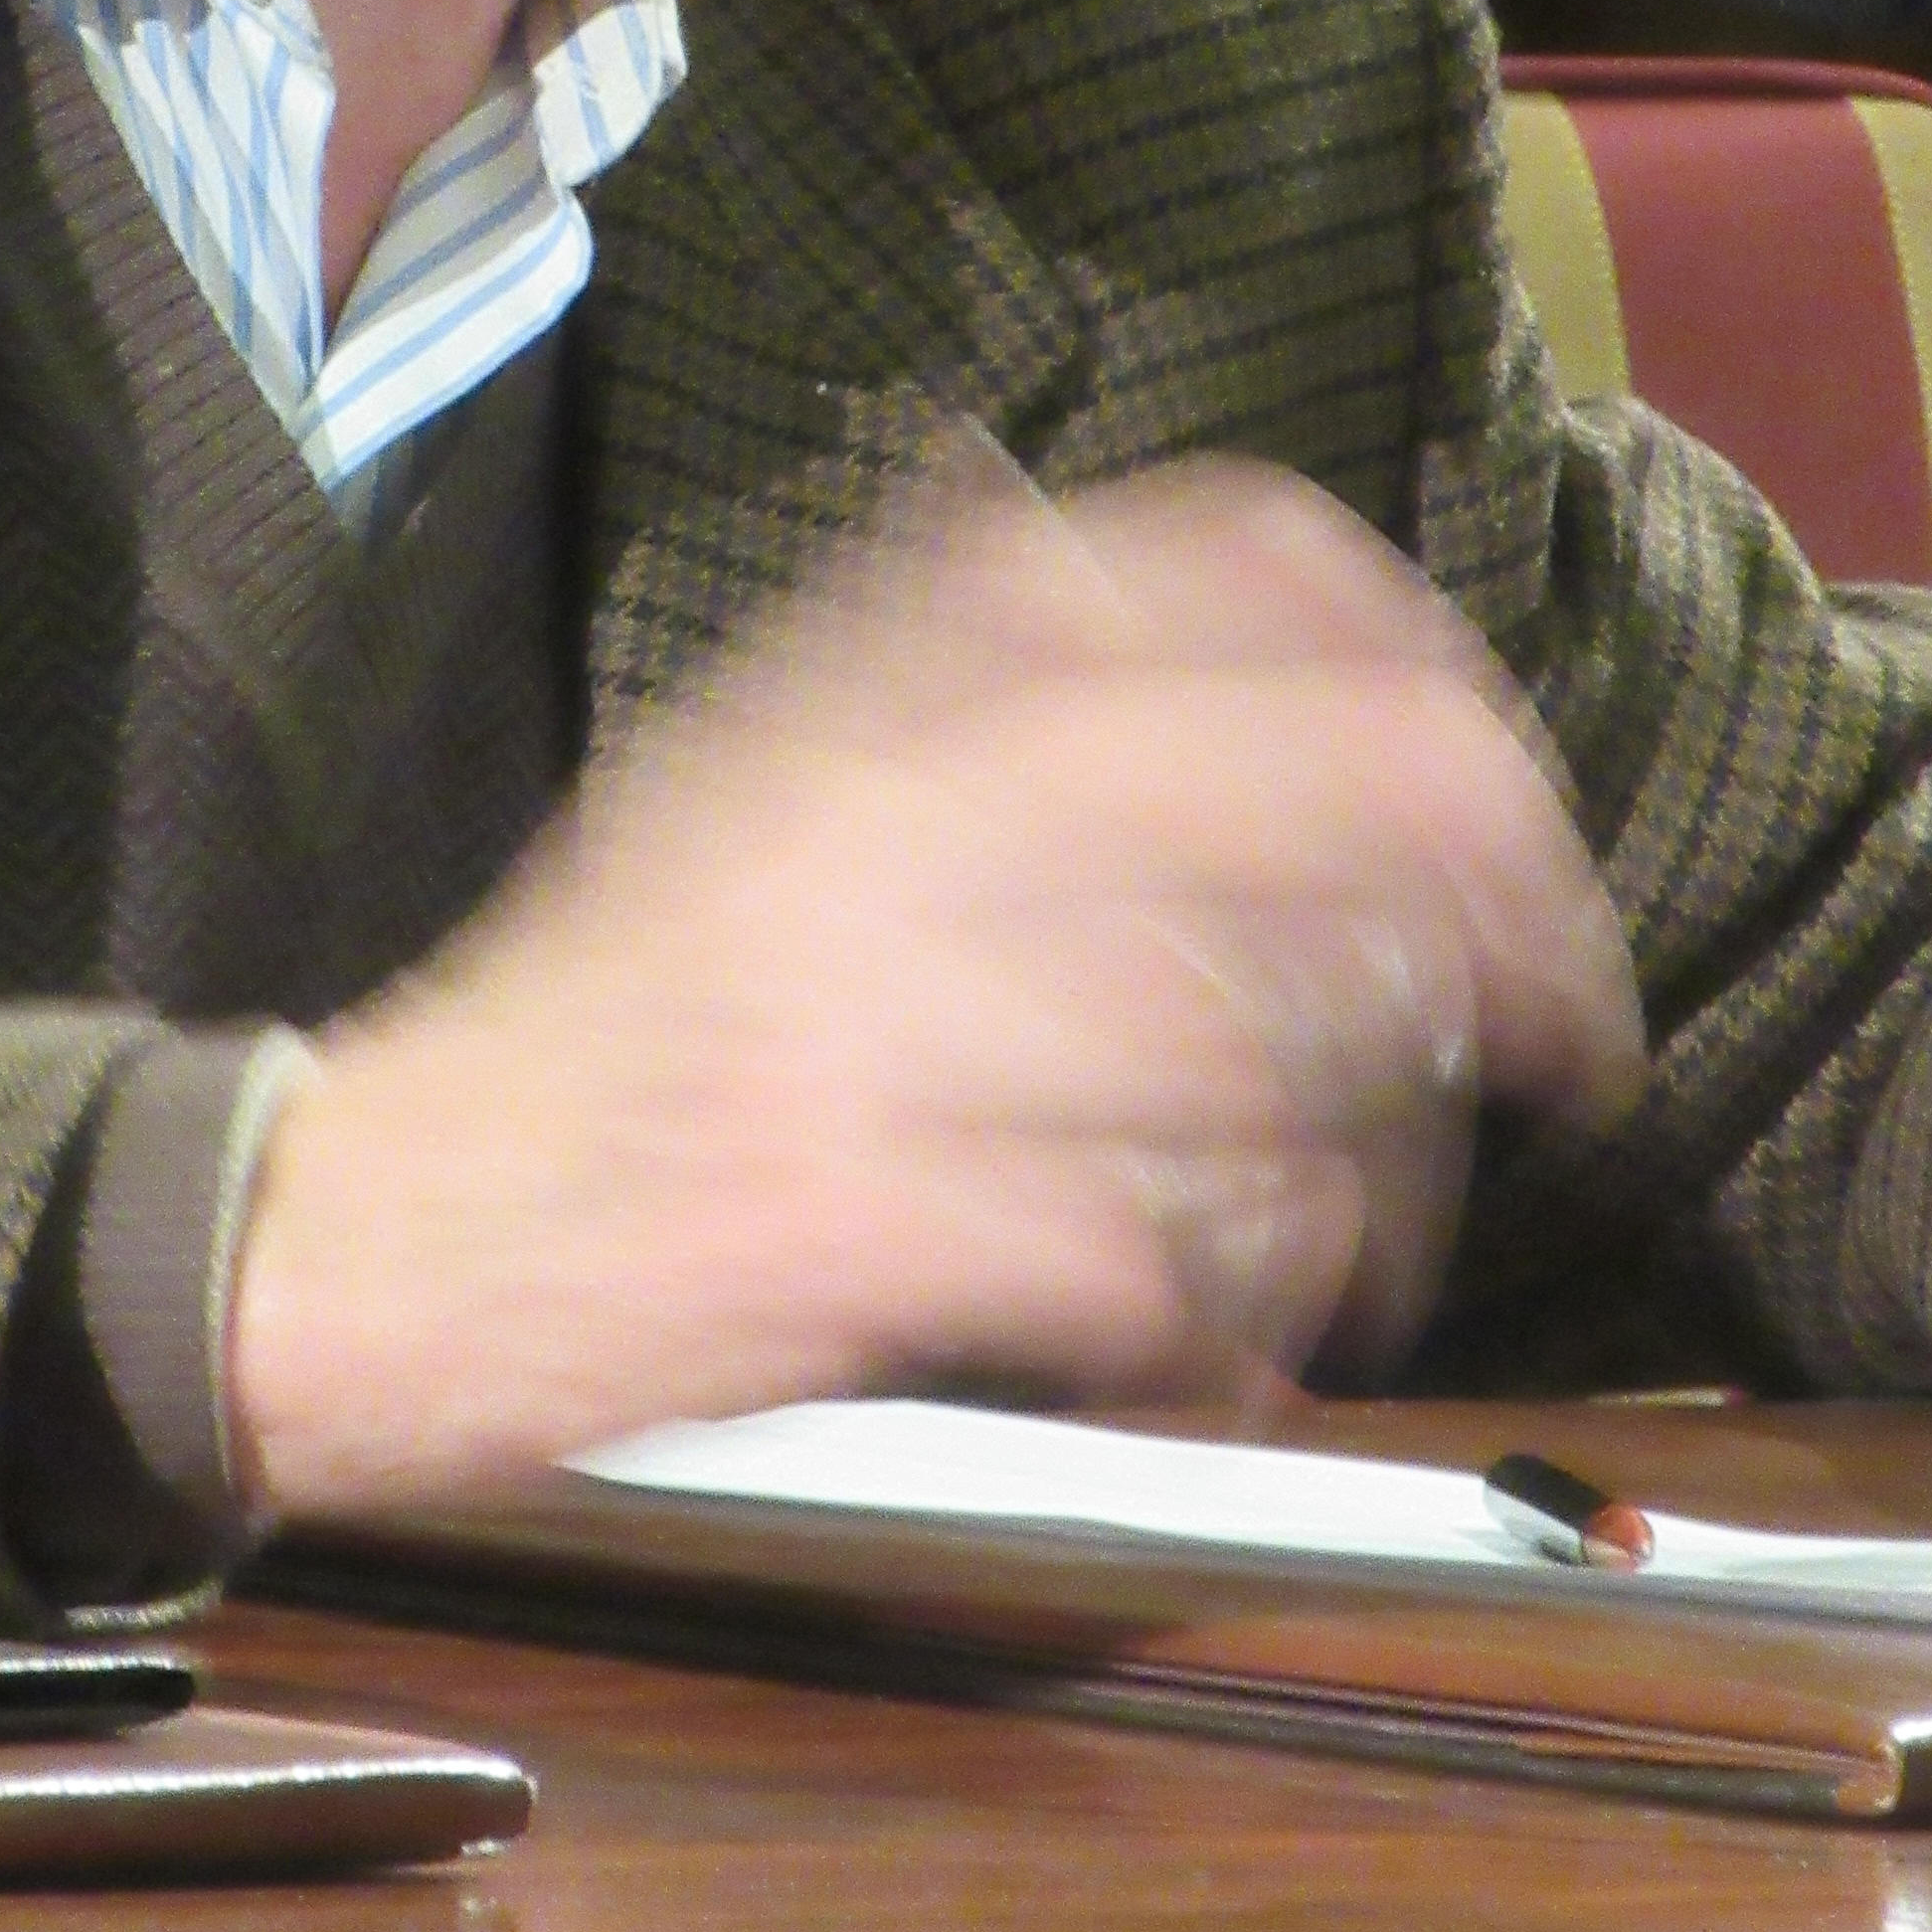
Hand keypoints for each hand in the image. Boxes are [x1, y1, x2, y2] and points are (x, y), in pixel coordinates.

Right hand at [225, 460, 1644, 1514]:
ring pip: (1310, 1058)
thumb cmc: (601, 1018)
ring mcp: (917, 1007)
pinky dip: (1230, 1334)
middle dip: (1530, 934)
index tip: (1495, 807)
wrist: (364, 1219)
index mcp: (901, 671)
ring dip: (1374, 1187)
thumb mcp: (769, 769)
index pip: (1270, 573)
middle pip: (1373, 795)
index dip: (1438, 690)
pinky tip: (1201, 1358)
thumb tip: (1277, 655)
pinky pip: (1184, 1258)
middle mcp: (931, 799)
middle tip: (1566, 1045)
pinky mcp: (890, 1215)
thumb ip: (982, 685)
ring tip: (1348, 1253)